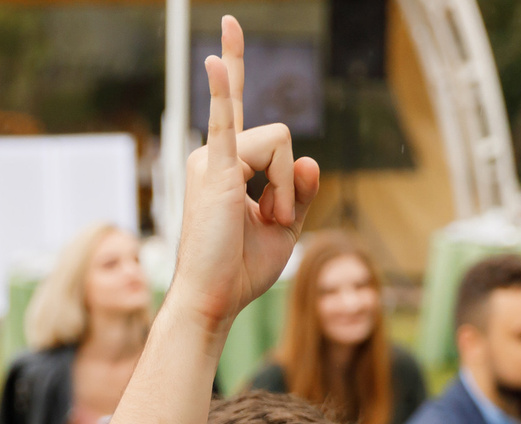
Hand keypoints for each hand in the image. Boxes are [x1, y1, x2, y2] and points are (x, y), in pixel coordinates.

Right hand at [166, 17, 318, 335]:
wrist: (216, 298)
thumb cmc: (241, 269)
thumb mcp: (285, 226)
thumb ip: (301, 189)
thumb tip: (310, 158)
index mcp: (228, 162)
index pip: (240, 107)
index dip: (233, 65)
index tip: (230, 24)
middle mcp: (214, 152)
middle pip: (281, 139)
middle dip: (291, 184)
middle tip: (274, 219)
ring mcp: (210, 157)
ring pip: (280, 145)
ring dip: (287, 190)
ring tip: (265, 221)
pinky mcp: (215, 170)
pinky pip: (228, 122)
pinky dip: (221, 90)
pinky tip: (214, 58)